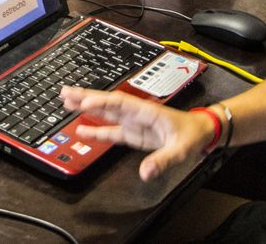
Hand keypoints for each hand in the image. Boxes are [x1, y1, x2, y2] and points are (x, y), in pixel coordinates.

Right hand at [61, 86, 212, 181]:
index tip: (84, 103)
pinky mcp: (134, 133)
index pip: (119, 103)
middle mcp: (136, 114)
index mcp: (146, 112)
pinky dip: (96, 130)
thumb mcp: (181, 149)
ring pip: (105, 113)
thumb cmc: (192, 135)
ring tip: (66, 102)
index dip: (101, 102)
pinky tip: (82, 130)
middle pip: (106, 103)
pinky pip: (111, 130)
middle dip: (86, 97)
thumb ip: (163, 160)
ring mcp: (133, 123)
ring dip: (87, 108)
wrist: (201, 133)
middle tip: (65, 92)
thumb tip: (146, 172)